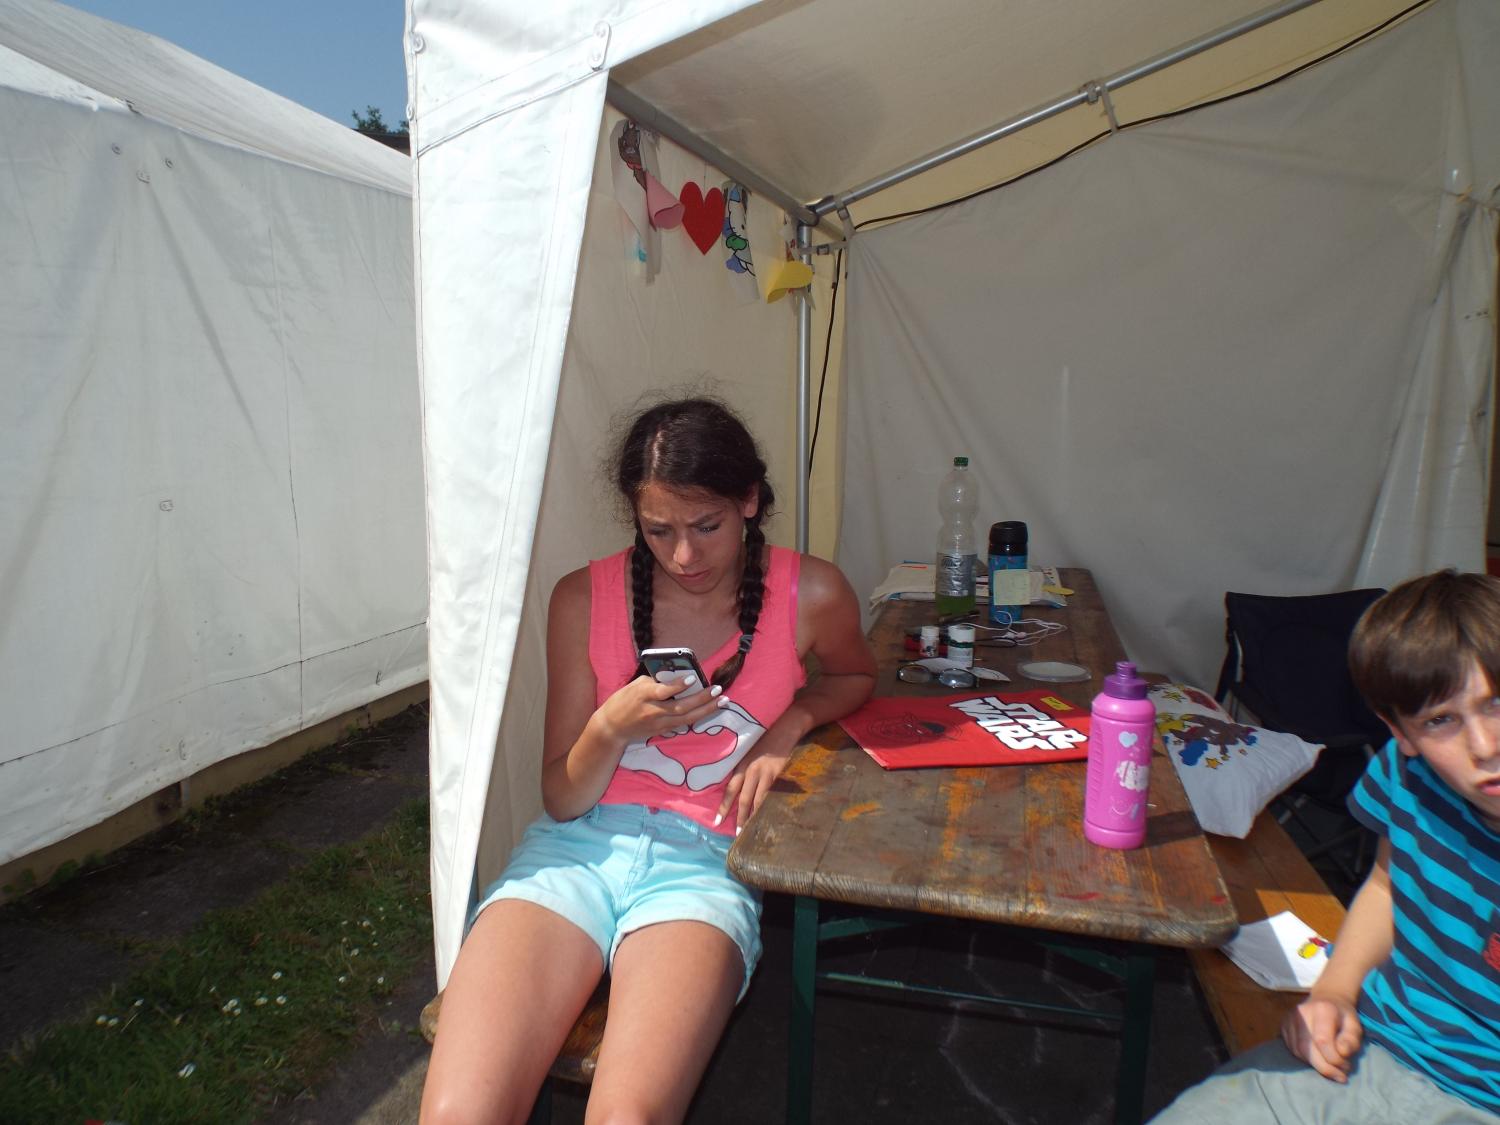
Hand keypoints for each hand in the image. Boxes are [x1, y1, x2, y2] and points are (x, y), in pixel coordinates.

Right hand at [594, 674, 722, 749]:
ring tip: (722, 701)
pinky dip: (697, 717)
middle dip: (702, 698)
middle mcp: (652, 711)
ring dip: (706, 710)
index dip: (678, 685)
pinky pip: (683, 724)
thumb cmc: (624, 700)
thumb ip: (656, 681)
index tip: (692, 678)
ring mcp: (658, 723)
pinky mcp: (661, 731)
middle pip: (681, 707)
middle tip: (718, 690)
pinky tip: (710, 710)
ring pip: (686, 718)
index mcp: (644, 695)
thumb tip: (677, 674)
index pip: (663, 691)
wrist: (612, 727)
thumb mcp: (636, 685)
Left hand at [713, 724, 794, 831]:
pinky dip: (770, 806)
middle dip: (740, 817)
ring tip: (752, 830)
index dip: (724, 806)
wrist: (786, 726)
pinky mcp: (780, 773)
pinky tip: (769, 816)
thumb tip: (738, 786)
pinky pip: (773, 794)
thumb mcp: (750, 751)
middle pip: (744, 798)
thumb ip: (744, 767)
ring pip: (758, 799)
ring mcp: (767, 772)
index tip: (717, 821)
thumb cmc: (767, 738)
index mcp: (742, 764)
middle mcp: (752, 770)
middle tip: (737, 834)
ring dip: (754, 816)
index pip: (730, 789)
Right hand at [1281, 994, 1362, 1081]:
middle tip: (1340, 1074)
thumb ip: (1351, 1040)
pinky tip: (1318, 1058)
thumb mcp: (1355, 1026)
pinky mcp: (1283, 1025)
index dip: (1334, 1059)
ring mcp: (1289, 1018)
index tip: (1347, 1067)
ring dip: (1315, 1065)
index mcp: (1322, 1009)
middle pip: (1306, 1048)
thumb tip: (1342, 1052)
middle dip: (1324, 1067)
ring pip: (1298, 1051)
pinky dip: (1306, 1059)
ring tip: (1330, 1065)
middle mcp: (1301, 1013)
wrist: (1327, 999)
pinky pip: (1292, 1050)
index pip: (1322, 1041)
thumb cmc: (1343, 1017)